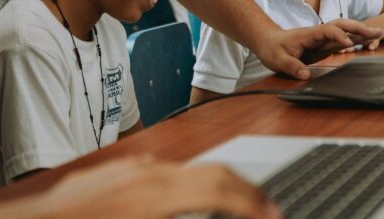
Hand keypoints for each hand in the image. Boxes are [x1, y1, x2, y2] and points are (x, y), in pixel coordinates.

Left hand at [0, 157, 281, 218]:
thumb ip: (188, 212)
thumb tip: (217, 210)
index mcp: (156, 194)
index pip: (223, 186)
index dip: (255, 202)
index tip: (273, 215)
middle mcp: (145, 173)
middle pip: (211, 172)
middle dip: (243, 192)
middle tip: (263, 210)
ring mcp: (126, 169)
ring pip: (185, 172)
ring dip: (213, 188)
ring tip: (229, 209)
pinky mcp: (110, 173)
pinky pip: (157, 174)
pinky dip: (181, 188)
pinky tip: (179, 206)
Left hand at [255, 21, 382, 78]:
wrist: (268, 41)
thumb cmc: (272, 48)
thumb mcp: (278, 60)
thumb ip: (292, 67)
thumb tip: (305, 75)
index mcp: (309, 34)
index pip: (328, 31)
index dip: (340, 36)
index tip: (349, 43)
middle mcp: (318, 34)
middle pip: (342, 26)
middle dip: (359, 27)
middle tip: (377, 31)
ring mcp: (322, 39)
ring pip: (345, 31)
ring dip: (361, 31)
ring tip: (378, 33)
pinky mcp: (323, 45)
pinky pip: (342, 40)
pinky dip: (355, 39)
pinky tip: (365, 42)